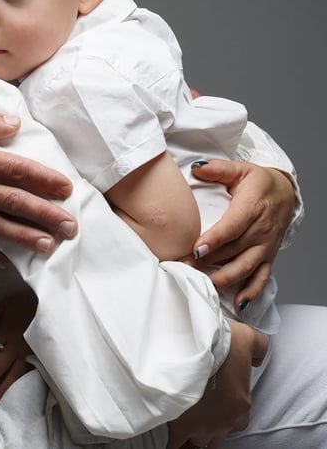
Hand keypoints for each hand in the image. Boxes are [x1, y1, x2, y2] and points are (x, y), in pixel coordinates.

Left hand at [0, 289, 37, 402]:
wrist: (50, 303)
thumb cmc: (26, 302)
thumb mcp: (6, 304)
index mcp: (5, 331)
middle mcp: (15, 346)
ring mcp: (28, 353)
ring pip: (14, 374)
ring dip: (3, 388)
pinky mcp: (39, 357)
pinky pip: (28, 373)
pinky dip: (21, 384)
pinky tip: (17, 392)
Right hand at [165, 320, 267, 448]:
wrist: (195, 348)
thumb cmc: (222, 343)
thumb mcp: (249, 338)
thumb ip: (258, 349)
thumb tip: (257, 358)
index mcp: (241, 404)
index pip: (239, 422)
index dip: (228, 414)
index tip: (217, 404)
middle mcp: (224, 422)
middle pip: (219, 436)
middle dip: (210, 428)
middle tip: (200, 415)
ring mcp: (203, 427)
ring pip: (200, 442)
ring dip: (195, 435)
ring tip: (185, 423)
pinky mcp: (182, 426)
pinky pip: (178, 445)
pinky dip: (176, 442)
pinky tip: (172, 435)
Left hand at [190, 160, 294, 305]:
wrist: (286, 193)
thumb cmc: (259, 182)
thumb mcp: (240, 169)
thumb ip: (218, 169)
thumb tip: (196, 168)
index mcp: (251, 207)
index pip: (231, 227)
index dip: (214, 240)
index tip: (196, 249)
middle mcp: (260, 230)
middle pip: (234, 250)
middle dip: (209, 262)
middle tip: (184, 267)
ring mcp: (265, 246)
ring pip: (245, 267)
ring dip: (224, 278)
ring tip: (202, 284)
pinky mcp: (269, 256)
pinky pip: (262, 278)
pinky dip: (251, 292)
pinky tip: (238, 303)